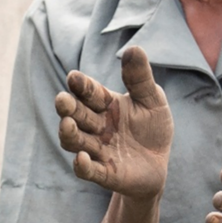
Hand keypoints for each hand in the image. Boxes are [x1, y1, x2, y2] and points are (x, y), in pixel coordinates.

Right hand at [55, 45, 172, 202]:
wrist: (159, 163)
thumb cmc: (152, 127)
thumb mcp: (152, 99)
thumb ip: (140, 78)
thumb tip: (133, 49)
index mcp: (105, 105)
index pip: (89, 93)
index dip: (81, 86)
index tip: (74, 77)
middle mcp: (96, 126)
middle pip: (77, 115)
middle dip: (68, 108)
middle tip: (62, 100)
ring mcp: (98, 150)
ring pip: (76, 141)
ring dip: (69, 134)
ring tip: (67, 124)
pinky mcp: (105, 174)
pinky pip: (89, 171)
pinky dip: (83, 166)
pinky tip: (81, 158)